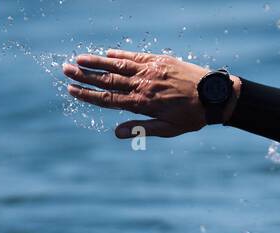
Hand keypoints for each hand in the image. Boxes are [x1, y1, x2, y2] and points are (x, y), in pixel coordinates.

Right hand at [62, 50, 240, 138]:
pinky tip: (107, 52)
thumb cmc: (192, 116)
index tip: (72, 90)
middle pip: (108, 79)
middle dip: (85, 75)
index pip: (108, 99)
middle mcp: (142, 85)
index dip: (88, 95)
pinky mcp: (159, 60)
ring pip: (118, 65)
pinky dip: (120, 54)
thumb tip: (116, 133)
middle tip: (65, 70)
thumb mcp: (168, 129)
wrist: (214, 96)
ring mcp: (150, 71)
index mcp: (142, 103)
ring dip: (97, 61)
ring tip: (78, 59)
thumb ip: (141, 129)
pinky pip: (135, 56)